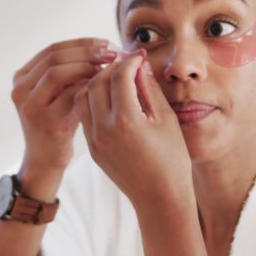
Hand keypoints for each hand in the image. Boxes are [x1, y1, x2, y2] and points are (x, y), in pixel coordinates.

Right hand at [12, 38, 116, 193]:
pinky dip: (88, 86)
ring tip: (108, 68)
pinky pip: (69, 94)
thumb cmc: (59, 123)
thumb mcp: (58, 93)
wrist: (46, 159)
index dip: (82, 43)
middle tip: (111, 52)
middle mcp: (21, 89)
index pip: (53, 49)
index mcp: (22, 78)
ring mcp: (30, 105)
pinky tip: (104, 86)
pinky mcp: (45, 121)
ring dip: (87, 66)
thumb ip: (69, 71)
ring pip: (58, 72)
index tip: (106, 43)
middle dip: (87, 51)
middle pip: (55, 57)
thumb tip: (102, 46)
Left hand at [75, 53, 194, 215]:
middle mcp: (105, 130)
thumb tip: (139, 65)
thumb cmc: (172, 159)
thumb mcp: (166, 120)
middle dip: (110, 69)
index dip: (129, 62)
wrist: (160, 198)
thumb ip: (150, 89)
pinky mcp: (91, 149)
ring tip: (115, 79)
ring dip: (96, 83)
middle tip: (125, 64)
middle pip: (96, 83)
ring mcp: (94, 141)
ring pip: (83, 97)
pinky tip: (109, 98)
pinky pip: (84, 114)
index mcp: (127, 121)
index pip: (119, 77)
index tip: (138, 57)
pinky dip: (92, 100)